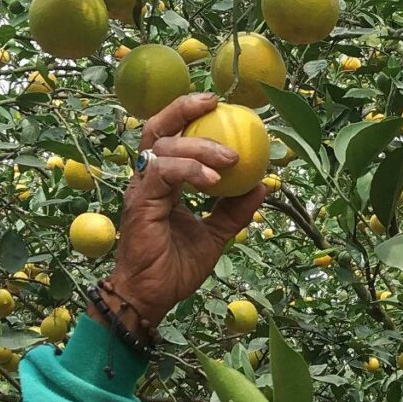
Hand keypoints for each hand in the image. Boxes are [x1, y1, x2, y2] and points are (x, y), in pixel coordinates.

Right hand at [96, 92, 265, 331]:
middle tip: (214, 103)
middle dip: (183, 109)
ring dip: (199, 148)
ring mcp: (140, 190)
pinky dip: (189, 171)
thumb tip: (262, 185)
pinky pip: (163, 174)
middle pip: (157, 129)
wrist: (150, 298)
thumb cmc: (174, 268)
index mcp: (160, 183)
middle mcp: (146, 180)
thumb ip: (233, 211)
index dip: (187, 115)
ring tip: (230, 160)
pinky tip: (212, 181)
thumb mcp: (214, 235)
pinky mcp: (141, 204)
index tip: (216, 104)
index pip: (169, 137)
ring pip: (164, 148)